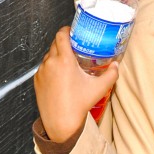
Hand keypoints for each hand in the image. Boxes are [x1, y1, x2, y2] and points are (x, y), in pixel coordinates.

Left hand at [34, 27, 118, 141]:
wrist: (61, 123)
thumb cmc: (78, 105)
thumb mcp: (99, 88)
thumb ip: (111, 74)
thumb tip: (116, 65)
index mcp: (64, 60)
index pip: (61, 34)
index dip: (67, 30)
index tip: (73, 32)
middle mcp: (50, 62)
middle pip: (55, 43)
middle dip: (64, 42)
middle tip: (74, 46)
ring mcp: (42, 71)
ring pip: (49, 55)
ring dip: (57, 54)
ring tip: (67, 61)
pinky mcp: (36, 80)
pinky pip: (44, 67)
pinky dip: (51, 67)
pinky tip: (59, 75)